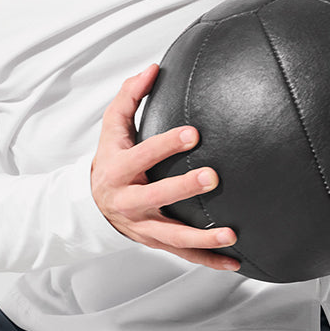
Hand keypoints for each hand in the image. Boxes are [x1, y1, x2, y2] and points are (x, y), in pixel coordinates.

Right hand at [91, 65, 241, 269]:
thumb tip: (153, 68)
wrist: (93, 203)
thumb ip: (130, 95)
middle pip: (157, 197)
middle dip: (184, 188)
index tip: (193, 133)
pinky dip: (209, 261)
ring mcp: (144, 226)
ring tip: (230, 234)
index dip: (166, 145)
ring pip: (173, 236)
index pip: (142, 156)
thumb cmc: (111, 159)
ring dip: (202, 238)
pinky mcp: (156, 243)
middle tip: (212, 177)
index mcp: (119, 170)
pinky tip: (235, 262)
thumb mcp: (112, 127)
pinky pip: (184, 254)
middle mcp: (130, 201)